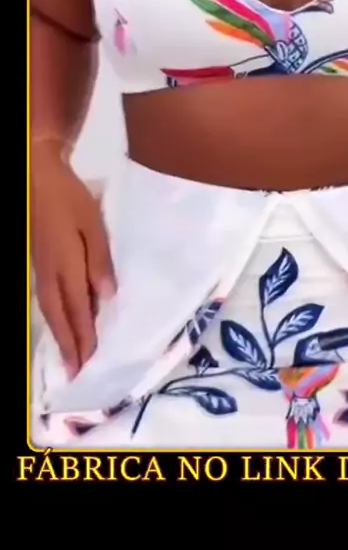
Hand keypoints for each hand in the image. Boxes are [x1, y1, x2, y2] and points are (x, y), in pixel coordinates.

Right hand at [31, 148, 115, 377]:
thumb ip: (99, 261)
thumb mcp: (92, 225)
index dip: (83, 336)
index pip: (77, 309)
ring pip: (48, 309)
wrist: (38, 177)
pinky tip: (61, 320)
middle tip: (75, 372)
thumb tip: (106, 296)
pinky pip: (45, 297)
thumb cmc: (70, 199)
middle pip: (58, 316)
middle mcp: (49, 272)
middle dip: (68, 345)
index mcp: (65, 265)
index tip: (89, 361)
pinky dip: (54, 315)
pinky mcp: (38, 261)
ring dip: (59, 334)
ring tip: (68, 355)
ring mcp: (40, 268)